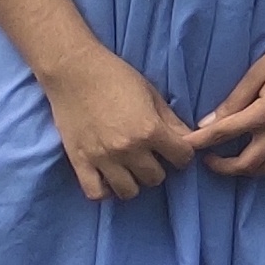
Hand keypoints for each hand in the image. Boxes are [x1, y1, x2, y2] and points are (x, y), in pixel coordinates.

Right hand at [36, 41, 200, 200]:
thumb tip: (190, 139)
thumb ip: (172, 121)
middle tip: (152, 156)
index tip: (177, 149)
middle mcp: (127, 149)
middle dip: (159, 167)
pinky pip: (96, 193)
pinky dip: (106, 190)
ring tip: (131, 167)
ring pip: (128, 191)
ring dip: (134, 181)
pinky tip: (110, 177)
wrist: (74, 71)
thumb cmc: (117, 77)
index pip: (181, 158)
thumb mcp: (152, 94)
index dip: (183, 154)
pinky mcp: (79, 162)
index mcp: (150, 130)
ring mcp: (102, 159)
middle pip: (155, 178)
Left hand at [190, 20, 264, 177]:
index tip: (185, 146)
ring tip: (235, 160)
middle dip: (222, 167)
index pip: (225, 134)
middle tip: (208, 159)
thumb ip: (233, 101)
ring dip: (248, 169)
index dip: (200, 142)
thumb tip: (208, 123)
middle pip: (247, 163)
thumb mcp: (257, 72)